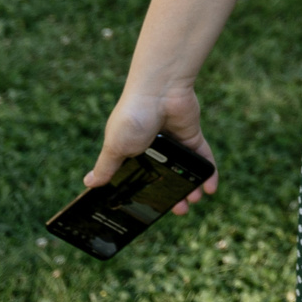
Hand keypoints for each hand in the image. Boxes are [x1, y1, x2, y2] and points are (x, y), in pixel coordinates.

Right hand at [87, 87, 217, 214]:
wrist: (160, 91)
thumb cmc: (133, 117)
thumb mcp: (115, 147)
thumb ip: (106, 167)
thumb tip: (89, 183)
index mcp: (131, 151)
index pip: (137, 178)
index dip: (143, 195)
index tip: (148, 210)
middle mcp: (152, 148)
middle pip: (163, 177)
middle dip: (171, 195)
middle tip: (178, 210)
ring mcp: (173, 143)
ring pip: (183, 171)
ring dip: (190, 187)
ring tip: (194, 200)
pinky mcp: (191, 136)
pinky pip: (201, 157)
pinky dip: (208, 172)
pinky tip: (211, 188)